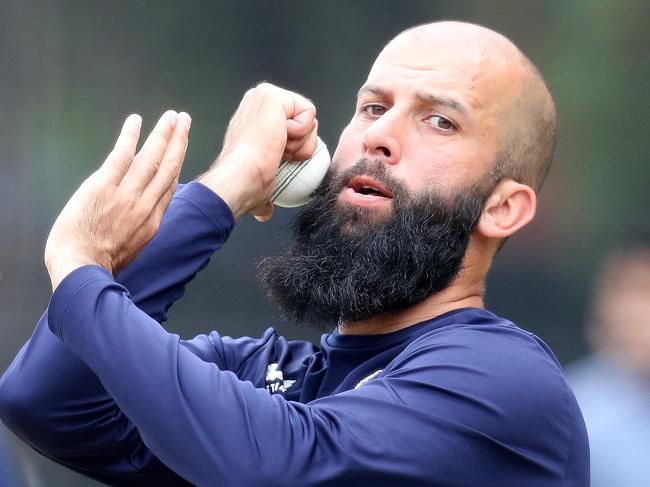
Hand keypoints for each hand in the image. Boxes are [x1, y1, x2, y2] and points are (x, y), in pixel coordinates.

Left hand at [45, 110, 190, 290]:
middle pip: (168, 167)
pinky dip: (130, 137)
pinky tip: (136, 121)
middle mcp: (144, 205)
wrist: (81, 269)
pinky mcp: (103, 187)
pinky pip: (121, 156)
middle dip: (178, 141)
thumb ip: (140, 229)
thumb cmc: (101, 264)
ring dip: (163, 134)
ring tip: (172, 116)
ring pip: (151, 158)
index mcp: (151, 222)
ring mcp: (125, 195)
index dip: (176, 163)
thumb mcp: (132, 250)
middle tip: (184, 120)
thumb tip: (141, 220)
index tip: (180, 148)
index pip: (168, 187)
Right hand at [197, 83, 317, 220]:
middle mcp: (259, 100)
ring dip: (300, 143)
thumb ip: (266, 186)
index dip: (293, 147)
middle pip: (305, 121)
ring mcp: (266, 95)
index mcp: (255, 116)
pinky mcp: (275, 96)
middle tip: (276, 154)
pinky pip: (309, 114)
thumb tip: (264, 213)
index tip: (275, 158)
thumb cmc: (245, 181)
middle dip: (299, 144)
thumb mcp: (260, 178)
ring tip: (276, 149)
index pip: (295, 126)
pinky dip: (301, 135)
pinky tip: (279, 141)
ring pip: (309, 119)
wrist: (240, 178)